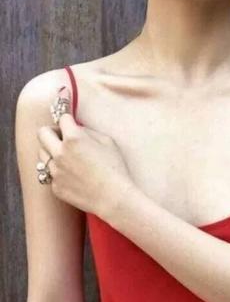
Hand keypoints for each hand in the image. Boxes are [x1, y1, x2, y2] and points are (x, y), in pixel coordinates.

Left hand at [37, 86, 133, 216]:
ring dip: (52, 151)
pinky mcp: (55, 187)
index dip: (65, 112)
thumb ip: (89, 132)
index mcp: (74, 138)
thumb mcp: (108, 142)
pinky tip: (73, 174)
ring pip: (42, 154)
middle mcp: (60, 153)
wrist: (114, 197)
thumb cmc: (116, 167)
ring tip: (67, 156)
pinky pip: (49, 173)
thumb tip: (77, 128)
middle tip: (63, 136)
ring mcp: (55, 171)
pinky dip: (58, 170)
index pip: (62, 117)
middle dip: (52, 131)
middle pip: (42, 133)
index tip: (64, 105)